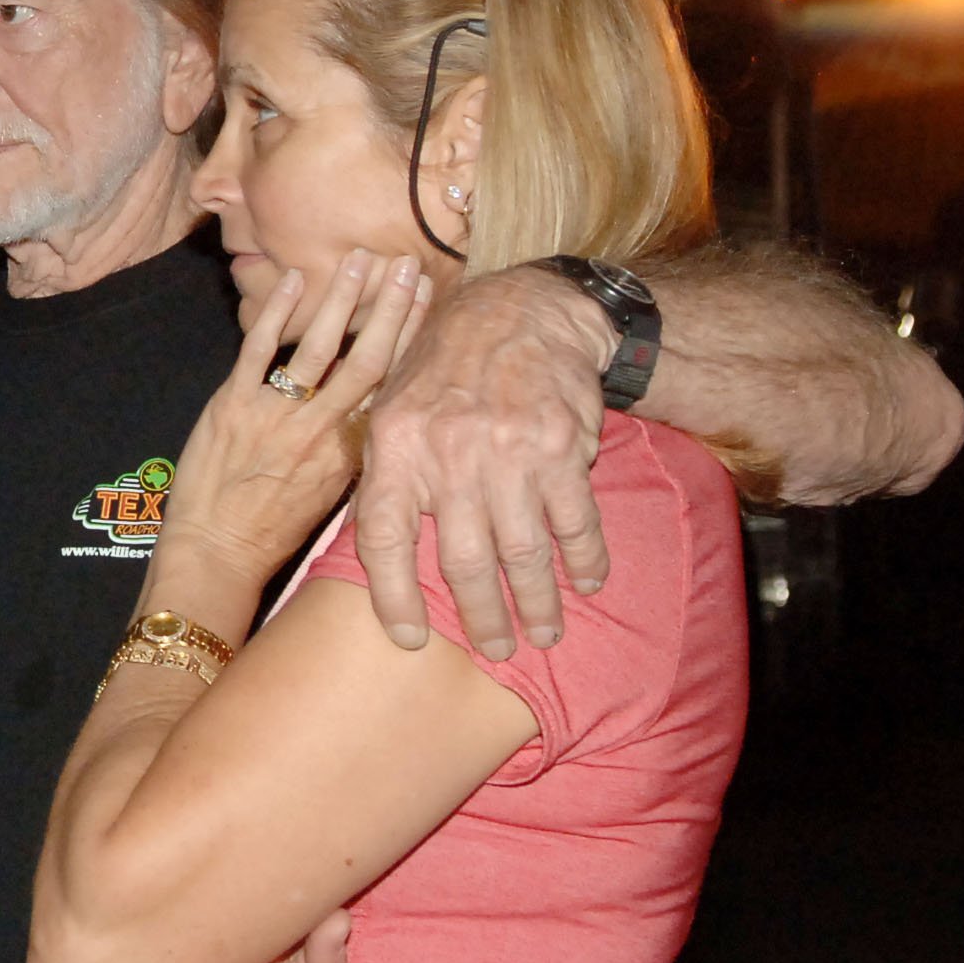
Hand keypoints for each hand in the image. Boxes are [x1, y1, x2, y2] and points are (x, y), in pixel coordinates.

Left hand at [159, 250, 430, 581]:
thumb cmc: (275, 529)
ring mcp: (276, 415)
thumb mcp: (334, 494)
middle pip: (367, 358)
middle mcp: (321, 429)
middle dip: (390, 309)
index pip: (390, 384)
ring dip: (341, 300)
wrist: (218, 552)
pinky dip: (276, 312)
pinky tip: (293, 279)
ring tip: (360, 261)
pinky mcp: (233, 405)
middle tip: (407, 266)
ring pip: (318, 346)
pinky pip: (258, 349)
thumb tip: (379, 406)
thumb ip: (357, 448)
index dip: (413, 339)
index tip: (429, 301)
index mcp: (352, 452)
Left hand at [355, 267, 614, 658]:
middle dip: (482, 617)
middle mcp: (448, 454)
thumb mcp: (390, 409)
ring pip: (523, 553)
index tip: (410, 640)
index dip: (393, 598)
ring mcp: (507, 452)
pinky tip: (586, 582)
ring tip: (545, 633)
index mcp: (394, 447)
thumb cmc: (444, 370)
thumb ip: (385, 477)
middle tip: (496, 650)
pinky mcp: (561, 447)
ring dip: (537, 602)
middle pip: (462, 561)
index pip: (384, 540)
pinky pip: (574, 521)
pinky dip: (584, 559)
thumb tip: (376, 555)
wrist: (518, 312)